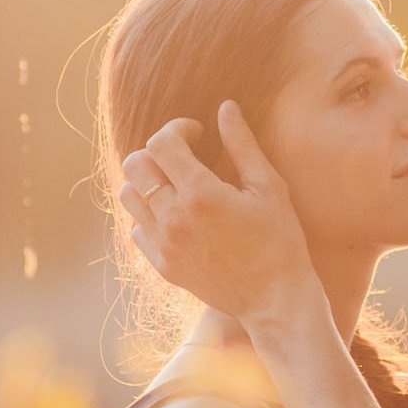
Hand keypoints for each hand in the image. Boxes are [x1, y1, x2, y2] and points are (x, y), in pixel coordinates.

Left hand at [117, 101, 319, 328]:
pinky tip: (178, 215)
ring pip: (128, 196)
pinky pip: (137, 229)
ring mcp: (164, 245)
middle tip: (183, 156)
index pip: (162, 143)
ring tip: (177, 184)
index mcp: (201, 194)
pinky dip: (149, 215)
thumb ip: (242, 144)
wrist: (274, 300)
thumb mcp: (268, 187)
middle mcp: (174, 218)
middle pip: (135, 165)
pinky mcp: (163, 266)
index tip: (198, 134)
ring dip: (148, 182)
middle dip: (156, 151)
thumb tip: (226, 107)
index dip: (178, 128)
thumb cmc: (280, 240)